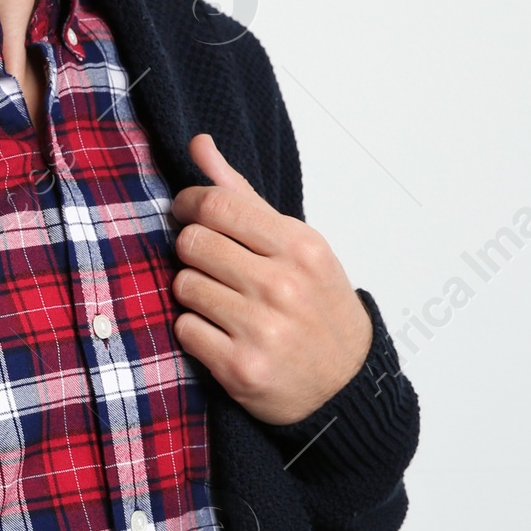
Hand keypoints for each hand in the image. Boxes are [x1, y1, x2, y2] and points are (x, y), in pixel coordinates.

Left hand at [169, 132, 371, 425]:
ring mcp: (262, 329)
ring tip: (222, 304)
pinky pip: (185, 329)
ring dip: (193, 293)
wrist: (346, 386)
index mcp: (300, 246)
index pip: (217, 205)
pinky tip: (221, 334)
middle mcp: (283, 285)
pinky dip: (195, 331)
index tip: (185, 212)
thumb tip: (199, 145)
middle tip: (210, 265)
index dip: (187, 204)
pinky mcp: (241, 368)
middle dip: (191, 251)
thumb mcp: (296, 246)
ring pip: (183, 286)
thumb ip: (242, 196)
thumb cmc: (317, 307)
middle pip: (192, 243)